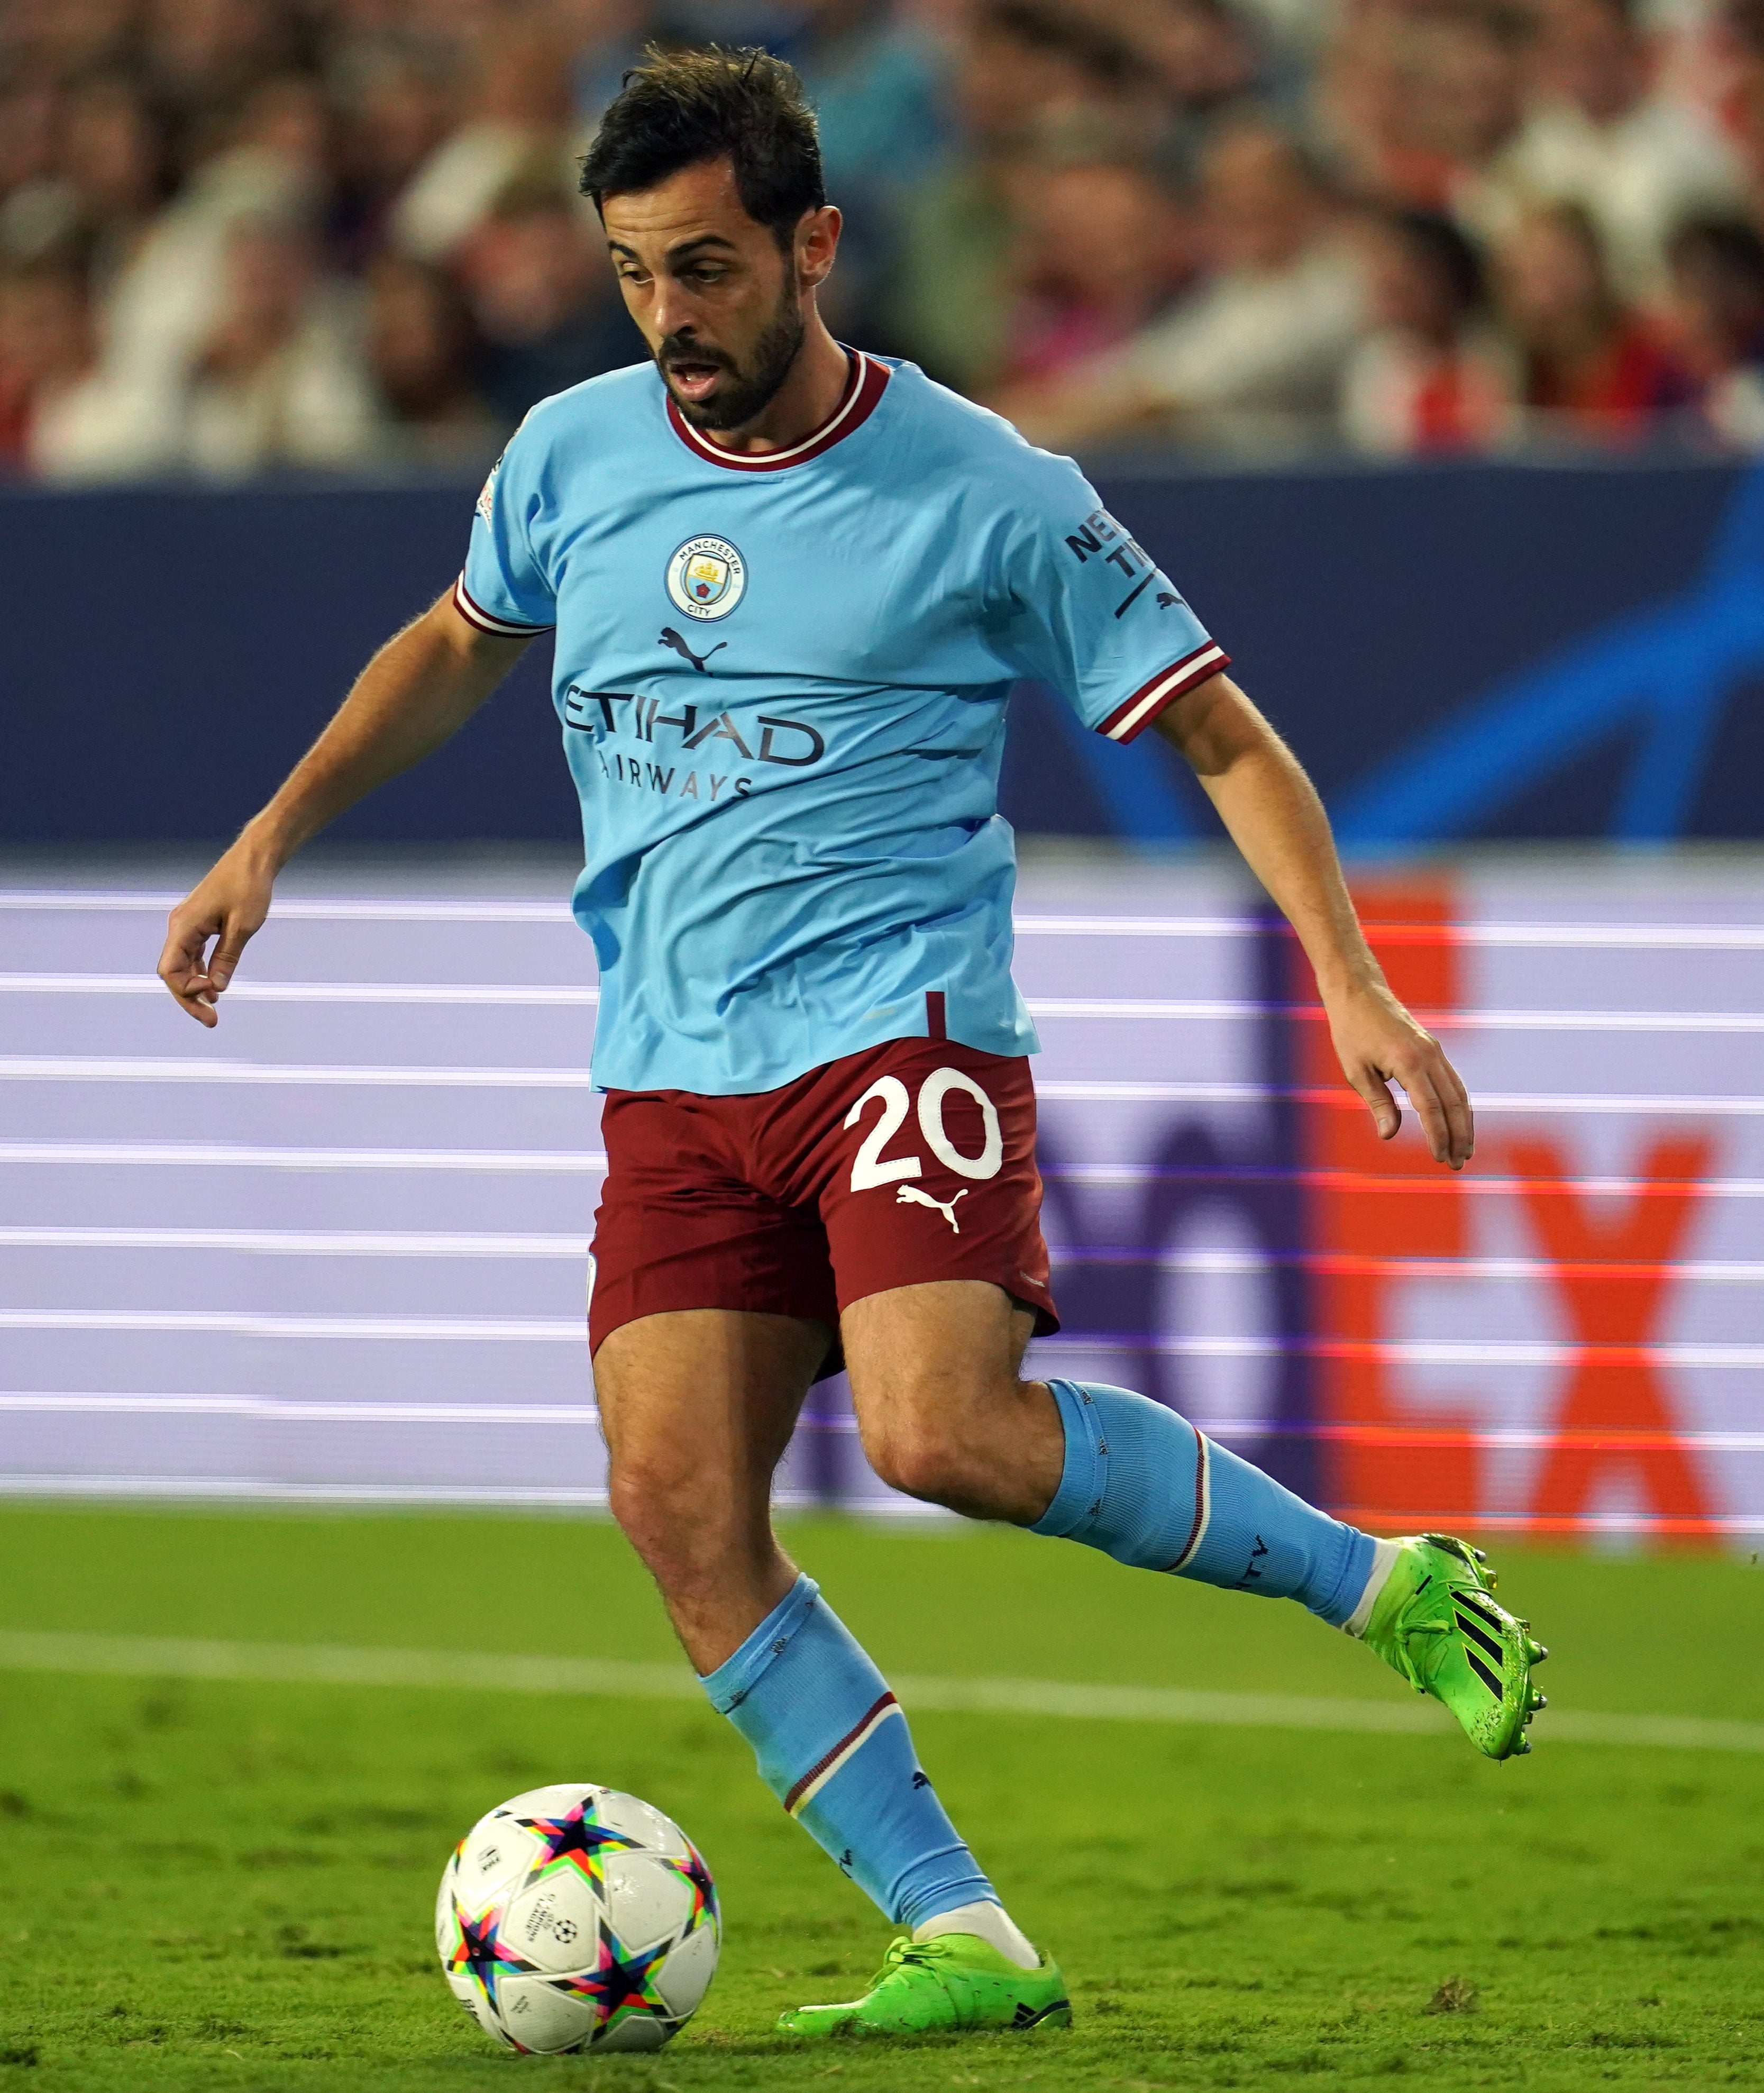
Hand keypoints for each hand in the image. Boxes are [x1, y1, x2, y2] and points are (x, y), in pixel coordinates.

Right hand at [156, 839, 275, 1026]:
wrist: (254, 860)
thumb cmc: (249, 887)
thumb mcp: (243, 927)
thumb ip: (227, 958)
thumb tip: (216, 988)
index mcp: (184, 926)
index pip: (170, 971)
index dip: (186, 991)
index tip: (214, 996)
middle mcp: (180, 926)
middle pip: (173, 972)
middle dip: (189, 998)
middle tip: (211, 1020)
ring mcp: (188, 925)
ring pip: (182, 965)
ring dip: (195, 988)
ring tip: (213, 1010)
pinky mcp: (198, 924)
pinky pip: (193, 954)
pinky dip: (201, 972)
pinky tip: (215, 988)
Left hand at [1325, 977, 1472, 1168]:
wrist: (1359, 992)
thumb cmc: (1351, 1031)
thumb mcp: (1356, 1070)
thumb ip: (1378, 1102)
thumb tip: (1389, 1135)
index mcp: (1409, 1062)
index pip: (1430, 1108)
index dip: (1437, 1136)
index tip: (1439, 1158)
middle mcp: (1429, 1056)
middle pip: (1453, 1103)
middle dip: (1457, 1136)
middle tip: (1456, 1164)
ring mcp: (1435, 1051)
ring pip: (1459, 1093)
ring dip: (1463, 1124)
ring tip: (1463, 1151)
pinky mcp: (1434, 1049)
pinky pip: (1453, 1081)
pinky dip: (1459, 1105)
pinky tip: (1458, 1124)